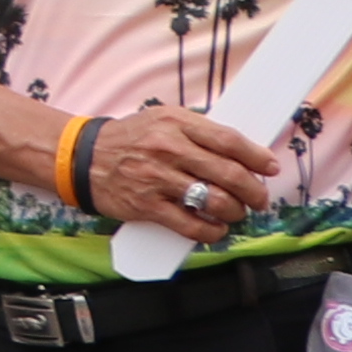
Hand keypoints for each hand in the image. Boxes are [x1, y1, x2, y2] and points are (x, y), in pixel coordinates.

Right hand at [80, 106, 279, 239]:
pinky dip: (210, 231)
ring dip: (234, 212)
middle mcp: (168, 149)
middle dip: (252, 191)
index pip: (228, 141)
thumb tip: (240, 152)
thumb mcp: (162, 120)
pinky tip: (215, 229)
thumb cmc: (129, 139)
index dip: (256, 156)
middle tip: (258, 198)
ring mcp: (157, 179)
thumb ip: (197, 132)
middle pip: (228, 174)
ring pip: (214, 202)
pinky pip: (190, 225)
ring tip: (236, 213)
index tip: (269, 166)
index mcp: (175, 124)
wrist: (81, 158)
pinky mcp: (147, 206)